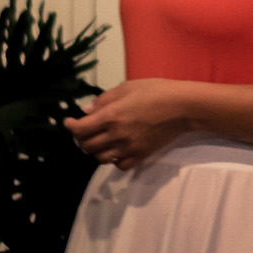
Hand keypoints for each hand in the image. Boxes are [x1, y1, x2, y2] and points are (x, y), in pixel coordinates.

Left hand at [61, 79, 191, 170]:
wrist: (183, 107)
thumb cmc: (156, 91)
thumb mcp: (127, 87)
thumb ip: (104, 100)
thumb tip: (85, 111)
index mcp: (112, 115)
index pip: (80, 129)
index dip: (70, 126)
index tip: (69, 121)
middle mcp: (117, 135)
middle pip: (87, 146)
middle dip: (82, 138)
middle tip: (85, 130)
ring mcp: (129, 148)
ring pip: (100, 158)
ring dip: (96, 150)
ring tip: (101, 140)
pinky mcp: (140, 156)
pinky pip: (119, 165)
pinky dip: (114, 159)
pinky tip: (117, 149)